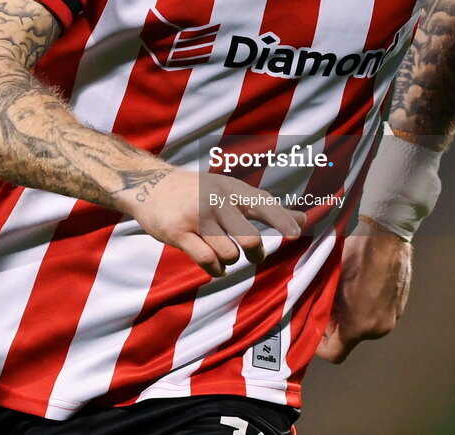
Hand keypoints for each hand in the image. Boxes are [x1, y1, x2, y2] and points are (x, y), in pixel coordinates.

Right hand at [113, 167, 305, 278]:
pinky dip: (217, 270)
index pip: (262, 204)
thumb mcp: (230, 191)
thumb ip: (264, 207)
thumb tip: (303, 219)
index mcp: (232, 189)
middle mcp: (216, 200)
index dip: (281, 219)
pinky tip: (216, 267)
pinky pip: (207, 261)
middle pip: (248, 238)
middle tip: (255, 255)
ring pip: (229, 254)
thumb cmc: (199, 192)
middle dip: (255, 253)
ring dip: (230, 261)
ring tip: (225, 254)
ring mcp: (197, 216)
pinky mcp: (178, 232)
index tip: (297, 232)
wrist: (151, 184)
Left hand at [315, 219, 411, 362]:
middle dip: (335, 326)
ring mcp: (392, 317)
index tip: (312, 333)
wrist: (386, 235)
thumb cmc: (356, 253)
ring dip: (352, 316)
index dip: (319, 346)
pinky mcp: (400, 305)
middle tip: (324, 306)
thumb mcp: (332, 281)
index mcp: (359, 325)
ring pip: (364, 326)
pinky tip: (361, 287)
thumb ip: (326, 306)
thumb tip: (319, 316)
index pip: (335, 353)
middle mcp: (378, 328)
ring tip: (342, 294)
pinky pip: (378, 314)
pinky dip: (367, 307)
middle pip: (350, 338)